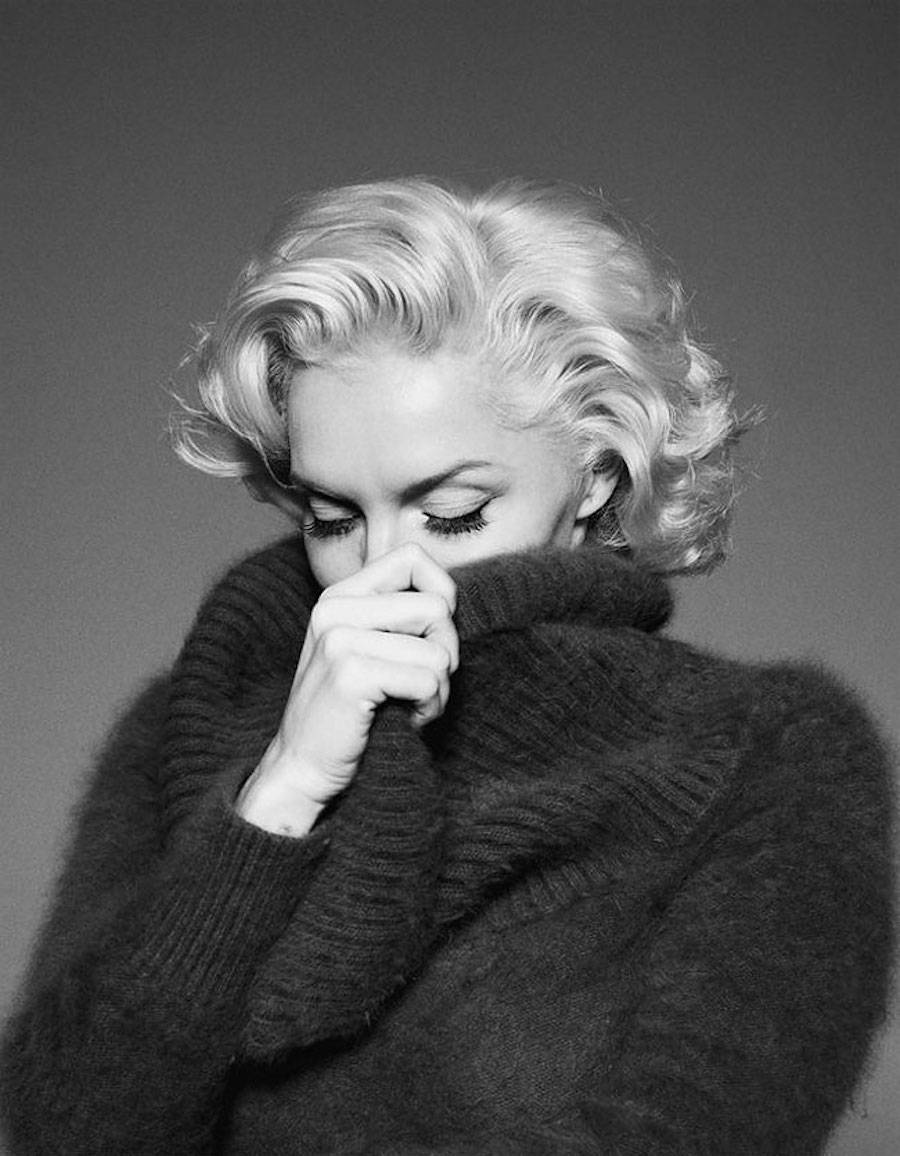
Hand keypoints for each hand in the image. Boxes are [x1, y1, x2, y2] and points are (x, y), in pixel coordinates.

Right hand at [235, 544, 457, 834]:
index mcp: (341, 595)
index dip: (441, 593)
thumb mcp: (368, 649)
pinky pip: (428, 679)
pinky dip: (430, 707)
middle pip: (437, 607)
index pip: (412, 558)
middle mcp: (336, 608)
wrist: (301, 769)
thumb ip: (400, 616)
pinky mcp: (350, 673)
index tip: (430, 636)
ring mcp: (339, 639)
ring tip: (411, 706)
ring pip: (439, 650)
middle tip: (421, 686)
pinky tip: (407, 720)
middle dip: (446, 652)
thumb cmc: (350, 713)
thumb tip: (453, 600)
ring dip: (440, 688)